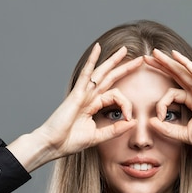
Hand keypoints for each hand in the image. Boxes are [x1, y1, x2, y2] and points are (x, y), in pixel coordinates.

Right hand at [10, 44, 141, 170]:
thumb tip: (133, 122)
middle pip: (110, 78)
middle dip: (125, 68)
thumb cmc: (69, 141)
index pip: (116, 97)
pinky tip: (97, 48)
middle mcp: (89, 96)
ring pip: (101, 73)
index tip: (129, 118)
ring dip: (113, 60)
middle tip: (140, 60)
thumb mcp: (98, 137)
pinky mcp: (76, 94)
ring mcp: (82, 93)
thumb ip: (115, 130)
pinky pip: (86, 74)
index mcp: (94, 105)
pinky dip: (92, 60)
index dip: (126, 105)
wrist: (52, 144)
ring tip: (125, 50)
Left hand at [145, 49, 191, 161]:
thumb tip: (150, 122)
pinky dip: (186, 63)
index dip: (161, 103)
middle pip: (177, 75)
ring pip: (184, 71)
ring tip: (155, 52)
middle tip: (147, 57)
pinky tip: (175, 55)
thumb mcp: (184, 135)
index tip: (158, 117)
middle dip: (162, 66)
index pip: (172, 93)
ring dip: (169, 61)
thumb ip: (167, 129)